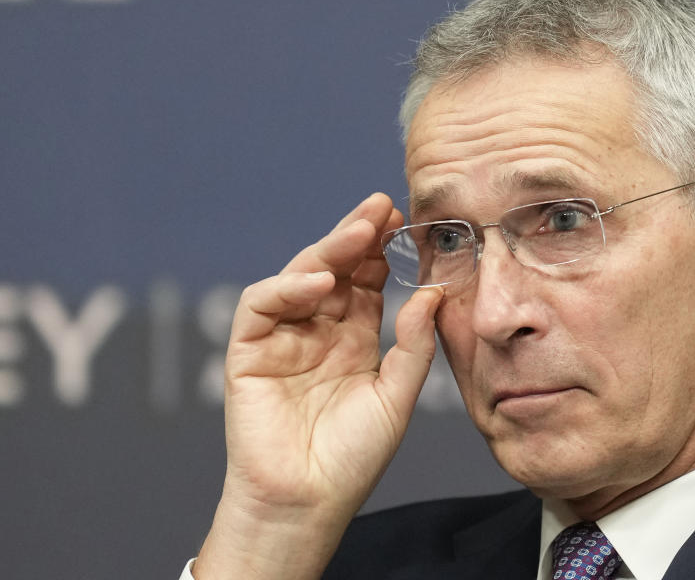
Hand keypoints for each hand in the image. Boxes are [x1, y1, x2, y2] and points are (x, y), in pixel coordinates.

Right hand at [193, 193, 442, 579]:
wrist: (308, 503)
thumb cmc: (352, 458)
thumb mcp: (396, 396)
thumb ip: (411, 345)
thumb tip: (431, 291)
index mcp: (353, 340)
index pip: (367, 282)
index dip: (383, 251)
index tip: (406, 221)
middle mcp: (318, 332)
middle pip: (336, 271)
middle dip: (357, 237)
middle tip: (383, 208)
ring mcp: (282, 339)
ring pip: (300, 278)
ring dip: (328, 252)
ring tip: (360, 232)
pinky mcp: (247, 351)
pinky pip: (262, 306)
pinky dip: (288, 289)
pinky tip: (321, 283)